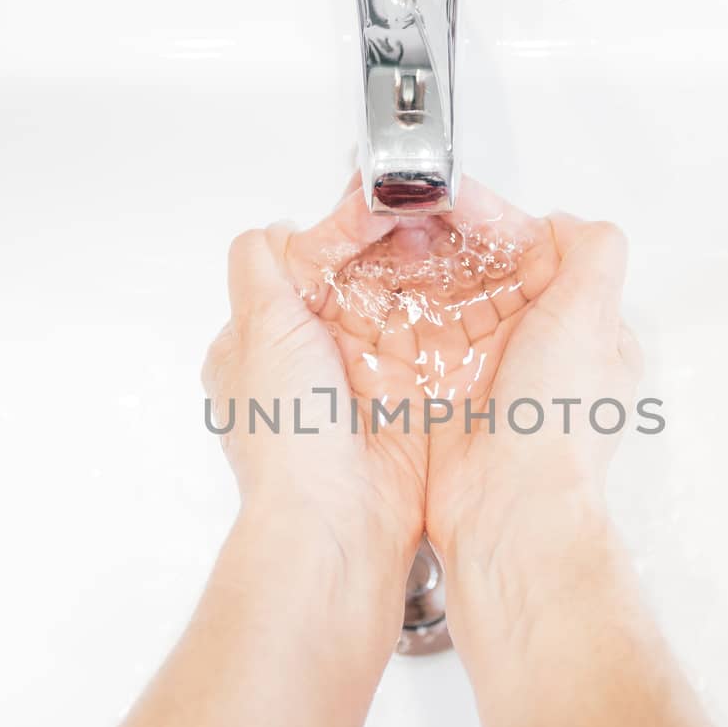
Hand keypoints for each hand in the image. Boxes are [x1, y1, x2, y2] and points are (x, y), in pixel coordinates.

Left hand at [200, 180, 427, 645]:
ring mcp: (364, 378)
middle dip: (390, 245)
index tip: (372, 206)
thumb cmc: (288, 440)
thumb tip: (272, 232)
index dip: (338, 232)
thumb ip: (260, 270)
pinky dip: (453, 309)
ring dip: (425, 269)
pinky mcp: (410, 396)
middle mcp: (314, 360)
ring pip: (399, 302)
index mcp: (263, 344)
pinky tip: (470, 278)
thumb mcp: (257, 330)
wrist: (340, 521)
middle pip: (357, 279)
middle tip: (423, 212)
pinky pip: (435, 339)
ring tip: (451, 232)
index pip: (304, 265)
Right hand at [417, 187, 641, 645]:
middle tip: (406, 208)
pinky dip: (392, 310)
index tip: (456, 197)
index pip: (533, 252)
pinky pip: (414, 339)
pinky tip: (371, 285)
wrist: (508, 512)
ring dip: (413, 266)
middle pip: (483, 270)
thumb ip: (593, 257)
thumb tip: (573, 222)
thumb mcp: (591, 320)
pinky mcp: (443, 394)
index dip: (493, 220)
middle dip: (444, 237)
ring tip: (381, 235)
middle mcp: (533, 350)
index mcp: (578, 329)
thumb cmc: (554, 430)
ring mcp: (486, 372)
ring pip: (444, 298)